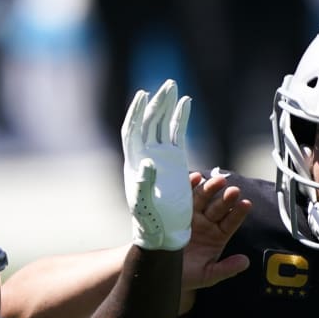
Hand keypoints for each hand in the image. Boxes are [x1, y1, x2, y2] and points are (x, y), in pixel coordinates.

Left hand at [121, 79, 191, 250]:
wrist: (163, 232)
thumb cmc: (149, 222)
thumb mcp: (144, 205)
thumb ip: (144, 184)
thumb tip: (148, 163)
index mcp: (133, 162)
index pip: (132, 131)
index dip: (136, 113)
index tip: (143, 95)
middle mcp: (145, 154)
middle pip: (148, 122)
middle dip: (156, 103)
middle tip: (167, 84)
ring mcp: (161, 156)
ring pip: (163, 124)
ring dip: (167, 105)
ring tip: (173, 86)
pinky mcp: (176, 160)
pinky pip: (177, 134)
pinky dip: (181, 118)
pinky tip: (185, 102)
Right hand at [184, 171, 251, 290]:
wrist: (158, 272)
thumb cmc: (184, 276)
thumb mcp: (207, 276)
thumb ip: (226, 269)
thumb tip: (245, 262)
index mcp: (217, 236)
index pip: (231, 222)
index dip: (238, 213)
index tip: (246, 204)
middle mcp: (206, 223)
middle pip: (218, 207)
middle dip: (226, 198)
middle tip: (233, 190)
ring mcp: (191, 216)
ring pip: (203, 199)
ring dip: (210, 188)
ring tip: (218, 181)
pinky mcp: (175, 211)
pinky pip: (183, 196)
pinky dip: (188, 186)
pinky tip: (195, 178)